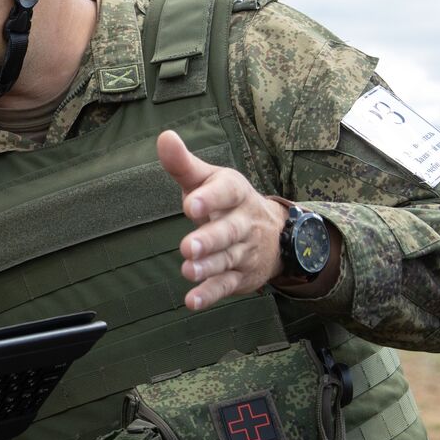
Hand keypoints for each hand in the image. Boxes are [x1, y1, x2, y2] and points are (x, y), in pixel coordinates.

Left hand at [156, 130, 285, 309]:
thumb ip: (183, 164)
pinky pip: (226, 286)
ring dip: (209, 267)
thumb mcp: (208, 179)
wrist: (275, 233)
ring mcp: (244, 251)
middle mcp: (244, 222)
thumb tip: (164, 137)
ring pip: (227, 260)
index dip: (210, 199)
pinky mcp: (241, 276)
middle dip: (210, 239)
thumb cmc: (227, 201)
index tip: (191, 204)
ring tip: (189, 270)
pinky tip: (192, 301)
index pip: (226, 193)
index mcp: (235, 193)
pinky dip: (210, 294)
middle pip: (229, 231)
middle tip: (189, 247)